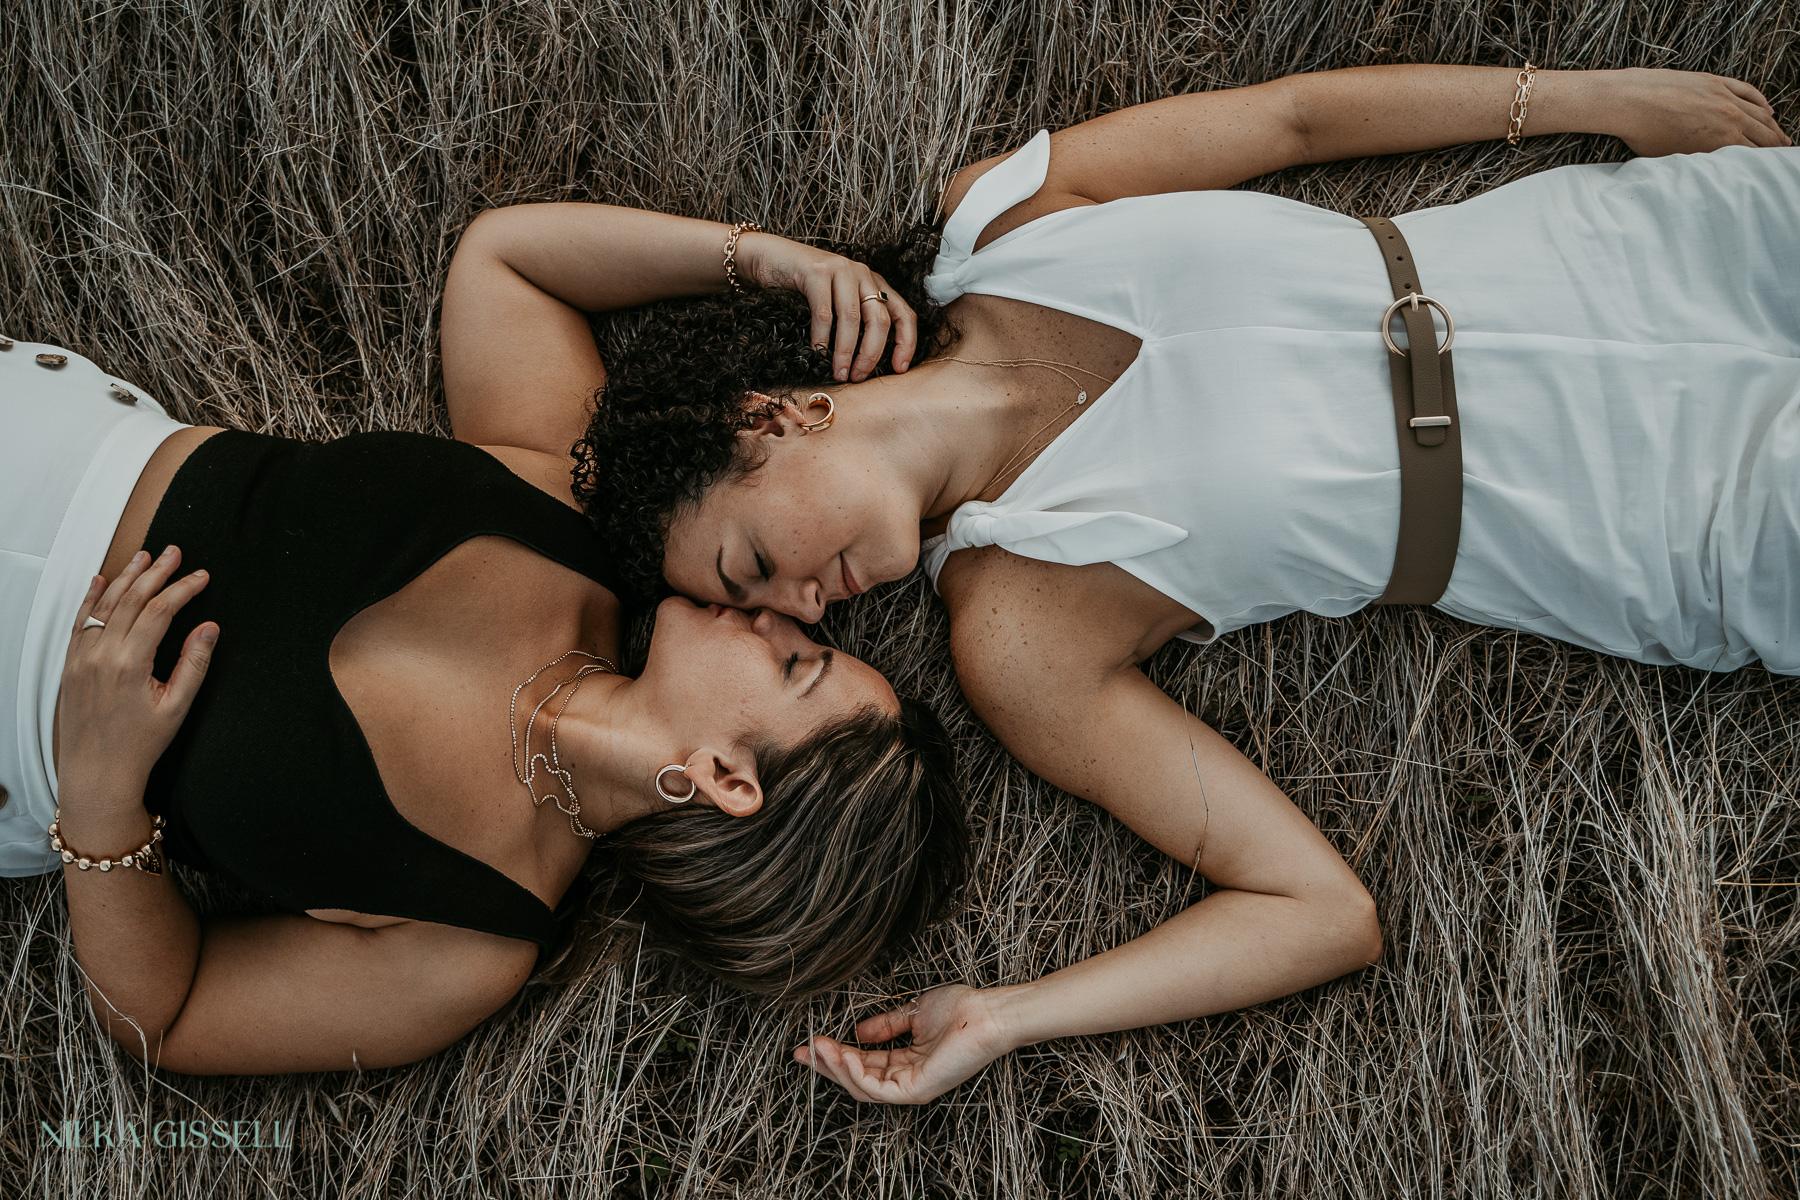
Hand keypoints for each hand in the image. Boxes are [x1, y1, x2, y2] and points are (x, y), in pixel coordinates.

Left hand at [55, 546, 216, 802]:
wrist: (97, 773)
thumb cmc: (138, 745)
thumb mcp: (178, 707)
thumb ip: (194, 663)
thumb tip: (209, 628)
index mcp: (130, 664)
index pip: (160, 611)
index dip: (182, 589)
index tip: (201, 577)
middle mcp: (101, 655)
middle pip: (132, 600)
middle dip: (156, 573)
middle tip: (175, 553)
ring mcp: (81, 658)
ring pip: (104, 604)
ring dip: (125, 577)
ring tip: (145, 558)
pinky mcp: (70, 665)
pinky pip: (79, 621)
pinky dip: (91, 597)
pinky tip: (99, 580)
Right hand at [733, 232, 918, 382]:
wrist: (770, 258)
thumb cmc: (804, 287)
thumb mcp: (839, 301)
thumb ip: (856, 321)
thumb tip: (866, 363)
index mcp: (874, 284)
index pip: (903, 314)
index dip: (906, 343)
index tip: (899, 369)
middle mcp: (863, 274)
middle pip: (879, 320)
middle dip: (871, 354)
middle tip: (858, 377)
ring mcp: (841, 269)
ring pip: (852, 318)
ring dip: (846, 351)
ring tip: (840, 373)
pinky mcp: (817, 271)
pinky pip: (824, 313)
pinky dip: (822, 338)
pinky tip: (818, 353)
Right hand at [795, 984, 1014, 1103]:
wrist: (987, 1012)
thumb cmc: (960, 1010)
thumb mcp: (912, 1013)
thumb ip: (885, 1025)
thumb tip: (858, 1031)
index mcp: (906, 1061)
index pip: (863, 1062)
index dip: (835, 1053)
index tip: (811, 1042)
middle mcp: (907, 1078)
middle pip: (857, 1078)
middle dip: (827, 1065)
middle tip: (802, 1052)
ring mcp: (912, 1086)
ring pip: (863, 1086)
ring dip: (837, 1067)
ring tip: (819, 1049)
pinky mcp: (917, 1089)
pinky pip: (878, 1089)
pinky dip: (857, 1074)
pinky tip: (845, 1054)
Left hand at [1601, 67, 1790, 155]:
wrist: (1630, 101)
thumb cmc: (1643, 134)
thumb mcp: (1672, 159)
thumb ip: (1696, 162)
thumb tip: (1706, 171)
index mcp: (1721, 141)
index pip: (1753, 154)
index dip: (1763, 163)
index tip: (1769, 170)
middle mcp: (1730, 118)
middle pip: (1763, 134)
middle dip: (1775, 146)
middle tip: (1783, 154)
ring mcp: (1725, 97)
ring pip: (1759, 113)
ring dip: (1772, 127)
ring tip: (1781, 137)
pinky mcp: (1716, 82)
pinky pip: (1748, 92)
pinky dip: (1761, 102)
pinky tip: (1768, 110)